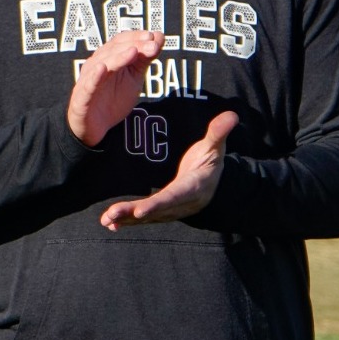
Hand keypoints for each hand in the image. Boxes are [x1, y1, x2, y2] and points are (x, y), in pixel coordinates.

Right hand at [67, 30, 162, 146]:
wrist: (96, 126)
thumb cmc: (113, 98)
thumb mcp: (134, 78)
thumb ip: (144, 58)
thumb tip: (159, 35)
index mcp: (108, 58)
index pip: (121, 41)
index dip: (136, 37)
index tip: (154, 37)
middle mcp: (96, 65)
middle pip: (113, 51)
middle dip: (133, 46)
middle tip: (152, 45)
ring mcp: (88, 80)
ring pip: (102, 65)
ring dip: (118, 57)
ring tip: (133, 51)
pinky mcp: (82, 97)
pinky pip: (88, 85)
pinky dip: (95, 76)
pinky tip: (103, 69)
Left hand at [101, 111, 237, 228]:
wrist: (214, 183)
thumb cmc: (210, 160)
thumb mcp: (215, 146)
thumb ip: (218, 132)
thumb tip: (232, 115)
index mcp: (193, 187)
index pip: (174, 197)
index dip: (157, 205)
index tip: (140, 211)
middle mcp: (182, 203)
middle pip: (156, 210)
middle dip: (133, 213)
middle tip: (111, 215)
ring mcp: (172, 210)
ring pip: (148, 216)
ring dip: (126, 219)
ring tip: (106, 221)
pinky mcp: (163, 211)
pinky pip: (145, 218)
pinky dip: (128, 221)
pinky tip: (110, 224)